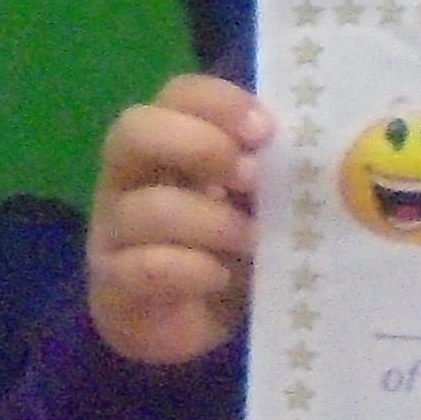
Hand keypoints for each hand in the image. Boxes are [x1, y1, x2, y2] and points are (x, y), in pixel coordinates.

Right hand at [88, 76, 269, 367]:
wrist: (189, 324)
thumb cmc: (225, 248)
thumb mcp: (252, 202)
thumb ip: (266, 171)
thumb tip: (307, 153)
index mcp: (165, 143)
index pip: (178, 95)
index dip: (219, 103)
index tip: (265, 131)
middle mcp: (128, 177)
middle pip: (134, 130)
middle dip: (199, 147)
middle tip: (251, 177)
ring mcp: (113, 230)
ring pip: (147, 208)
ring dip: (211, 222)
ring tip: (253, 240)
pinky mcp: (114, 283)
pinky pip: (145, 267)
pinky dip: (191, 270)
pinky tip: (219, 277)